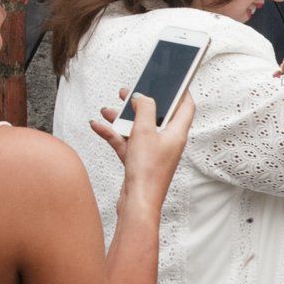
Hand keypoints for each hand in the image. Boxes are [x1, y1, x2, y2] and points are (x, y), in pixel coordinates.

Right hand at [91, 88, 194, 204]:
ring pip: (137, 128)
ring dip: (121, 119)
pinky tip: (98, 126)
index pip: (185, 107)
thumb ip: (145, 109)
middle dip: (140, 103)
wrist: (137, 202)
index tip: (171, 81)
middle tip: (127, 92)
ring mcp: (153, 152)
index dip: (180, 92)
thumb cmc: (147, 171)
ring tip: (107, 110)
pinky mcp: (139, 161)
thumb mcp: (145, 132)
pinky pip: (126, 142)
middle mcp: (167, 141)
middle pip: (157, 116)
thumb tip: (144, 97)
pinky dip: (113, 134)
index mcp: (177, 133)